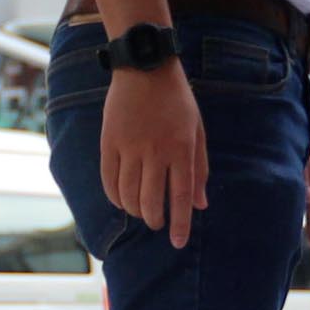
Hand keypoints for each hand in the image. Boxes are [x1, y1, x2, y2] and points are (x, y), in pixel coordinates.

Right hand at [101, 63, 209, 247]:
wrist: (145, 68)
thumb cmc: (177, 101)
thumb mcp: (197, 131)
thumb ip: (200, 169)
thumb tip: (200, 205)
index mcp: (181, 149)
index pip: (180, 197)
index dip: (180, 224)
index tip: (178, 242)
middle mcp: (155, 151)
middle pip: (151, 201)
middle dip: (155, 220)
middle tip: (157, 223)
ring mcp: (129, 147)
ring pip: (128, 194)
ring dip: (135, 210)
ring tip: (141, 212)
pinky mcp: (109, 142)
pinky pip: (109, 179)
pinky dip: (115, 196)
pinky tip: (121, 200)